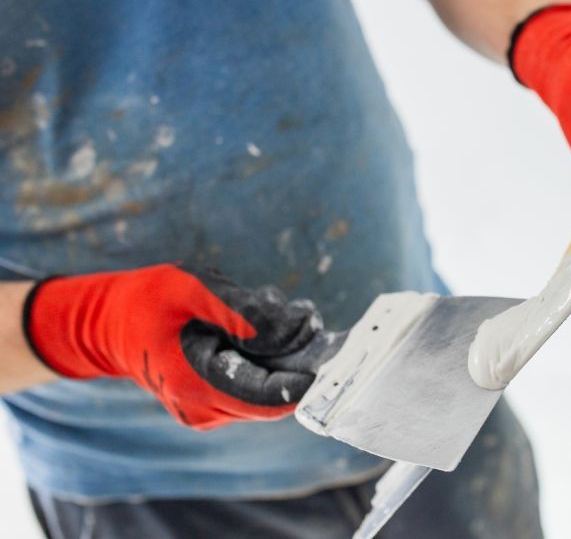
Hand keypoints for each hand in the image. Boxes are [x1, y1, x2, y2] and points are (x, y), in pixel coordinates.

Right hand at [23, 265, 332, 428]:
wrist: (110, 323)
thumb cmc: (149, 299)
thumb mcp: (193, 288)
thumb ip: (242, 310)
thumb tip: (291, 330)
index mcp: (197, 385)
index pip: (269, 397)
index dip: (306, 377)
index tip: (332, 349)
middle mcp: (205, 410)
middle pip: (274, 393)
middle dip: (295, 353)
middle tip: (305, 312)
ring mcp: (209, 411)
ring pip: (268, 387)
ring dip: (281, 351)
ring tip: (273, 308)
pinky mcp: (215, 402)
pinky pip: (255, 383)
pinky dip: (266, 354)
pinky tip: (255, 323)